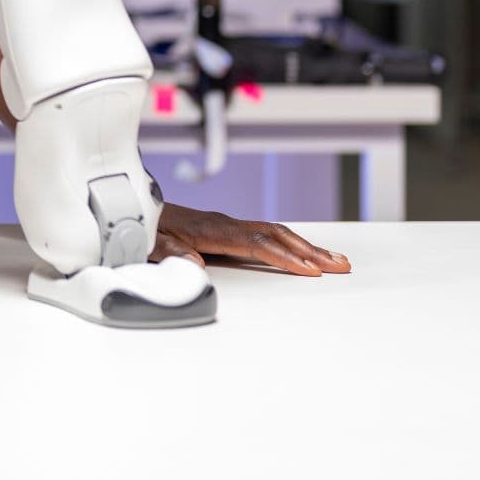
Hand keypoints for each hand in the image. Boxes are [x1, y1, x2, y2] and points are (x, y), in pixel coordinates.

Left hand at [152, 202, 351, 276]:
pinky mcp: (231, 228)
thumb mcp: (154, 244)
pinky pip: (268, 233)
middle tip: (341, 266)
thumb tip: (194, 264)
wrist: (138, 210)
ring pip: (277, 232)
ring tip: (337, 261)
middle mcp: (227, 224)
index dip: (284, 256)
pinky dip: (292, 242)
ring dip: (307, 246)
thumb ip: (174, 253)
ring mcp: (231, 224)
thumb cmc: (148, 229)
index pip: (257, 244)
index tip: (310, 270)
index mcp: (212, 231)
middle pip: (276, 235)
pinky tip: (306, 251)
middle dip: (310, 250)